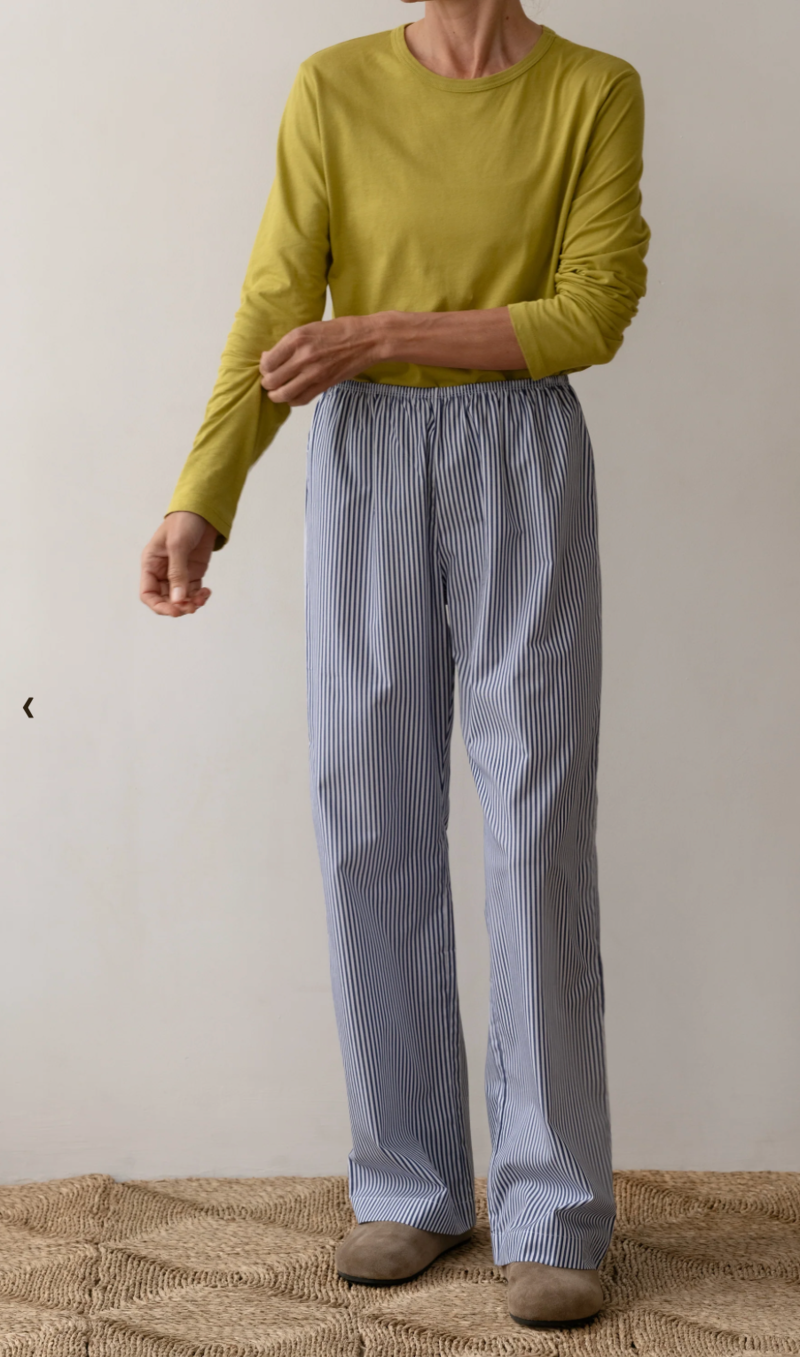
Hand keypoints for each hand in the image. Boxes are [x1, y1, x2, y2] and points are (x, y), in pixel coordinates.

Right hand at [140, 511, 216, 616]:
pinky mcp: (193, 573)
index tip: (175, 611)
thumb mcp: (177, 545)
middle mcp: (162, 572)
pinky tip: (207, 593)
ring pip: (180, 599)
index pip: (148, 594)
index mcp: (151, 565)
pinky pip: (193, 592)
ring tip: (202, 599)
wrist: (203, 511)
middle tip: (192, 607)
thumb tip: (178, 600)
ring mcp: (178, 574)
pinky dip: (200, 597)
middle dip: (178, 607)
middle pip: (165, 600)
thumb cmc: (184, 522)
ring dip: (191, 604)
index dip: (159, 606)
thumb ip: (177, 573)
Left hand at [259, 314, 385, 405]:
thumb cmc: (340, 330)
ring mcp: (314, 373)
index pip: (268, 362)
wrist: (368, 340)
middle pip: (272, 380)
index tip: (267, 366)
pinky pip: (300, 400)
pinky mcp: (324, 385)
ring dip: (276, 395)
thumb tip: (269, 356)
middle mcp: (303, 357)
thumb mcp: (310, 328)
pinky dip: (292, 400)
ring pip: (283, 394)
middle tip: (270, 381)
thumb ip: (290, 343)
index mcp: (297, 339)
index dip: (263, 367)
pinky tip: (292, 395)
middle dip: (267, 383)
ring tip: (276, 392)